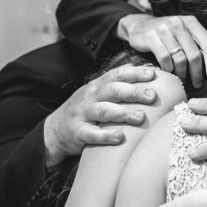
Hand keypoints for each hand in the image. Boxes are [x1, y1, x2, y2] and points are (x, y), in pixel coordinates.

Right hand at [43, 65, 158, 165]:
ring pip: (103, 110)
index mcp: (96, 87)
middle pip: (112, 90)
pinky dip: (105, 135)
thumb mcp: (95, 93)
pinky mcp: (77, 133)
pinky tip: (120, 137)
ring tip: (140, 117)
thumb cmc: (83, 111)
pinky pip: (92, 134)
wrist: (54, 131)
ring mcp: (82, 115)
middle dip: (133, 92)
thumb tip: (138, 69)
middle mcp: (89, 98)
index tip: (153, 74)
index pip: (116, 75)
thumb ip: (115, 83)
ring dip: (123, 113)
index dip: (134, 73)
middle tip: (152, 96)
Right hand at [118, 13, 206, 87]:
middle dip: (198, 73)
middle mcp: (179, 23)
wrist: (140, 26)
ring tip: (184, 80)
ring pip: (180, 59)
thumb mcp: (187, 36)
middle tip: (198, 84)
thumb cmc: (168, 34)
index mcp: (191, 22)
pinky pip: (165, 59)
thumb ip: (204, 45)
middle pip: (195, 54)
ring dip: (183, 74)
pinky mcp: (151, 37)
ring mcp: (164, 29)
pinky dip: (170, 70)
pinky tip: (171, 73)